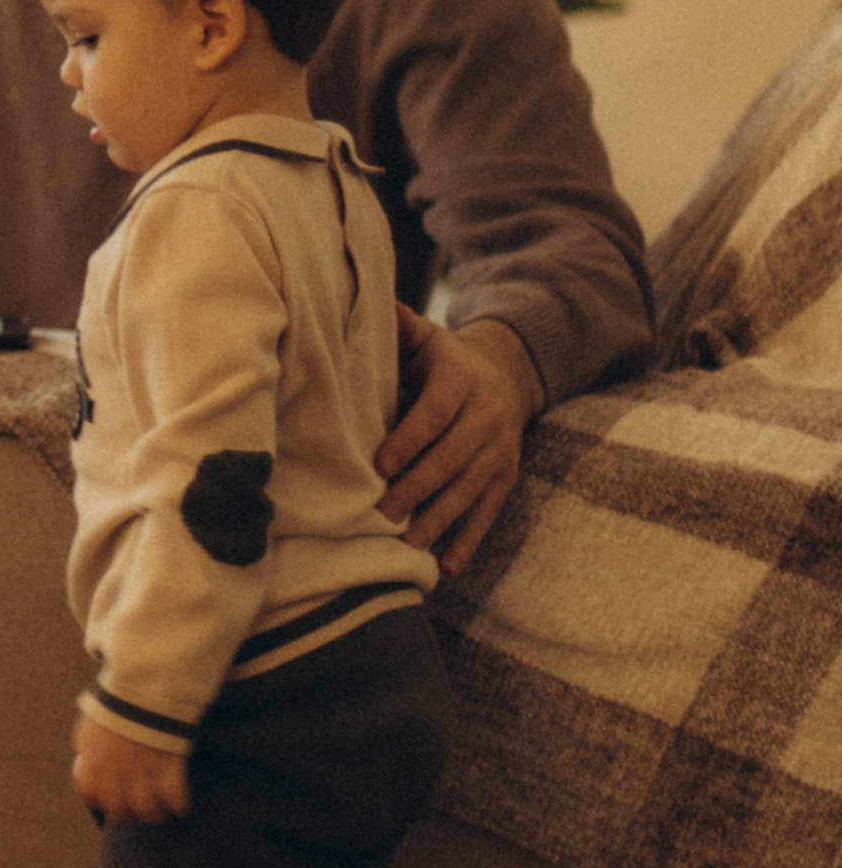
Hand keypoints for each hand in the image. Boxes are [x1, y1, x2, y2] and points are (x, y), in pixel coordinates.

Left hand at [70, 707, 190, 821]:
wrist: (146, 684)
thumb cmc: (120, 695)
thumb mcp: (94, 715)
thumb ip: (87, 739)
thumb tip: (83, 752)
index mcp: (91, 756)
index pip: (88, 791)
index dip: (99, 798)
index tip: (108, 800)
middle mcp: (113, 771)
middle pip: (117, 808)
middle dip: (127, 812)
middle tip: (136, 810)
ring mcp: (141, 773)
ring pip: (146, 810)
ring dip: (153, 814)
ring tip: (160, 814)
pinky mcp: (168, 770)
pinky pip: (174, 799)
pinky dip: (178, 804)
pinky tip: (180, 805)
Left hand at [378, 308, 538, 574]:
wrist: (506, 373)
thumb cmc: (443, 357)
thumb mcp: (423, 335)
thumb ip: (395, 324)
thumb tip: (360, 299)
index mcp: (460, 378)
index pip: (437, 412)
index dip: (410, 439)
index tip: (380, 465)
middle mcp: (487, 415)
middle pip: (453, 458)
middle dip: (418, 488)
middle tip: (382, 514)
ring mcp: (500, 450)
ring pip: (470, 490)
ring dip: (440, 521)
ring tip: (408, 546)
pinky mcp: (506, 477)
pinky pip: (488, 512)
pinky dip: (469, 541)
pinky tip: (447, 567)